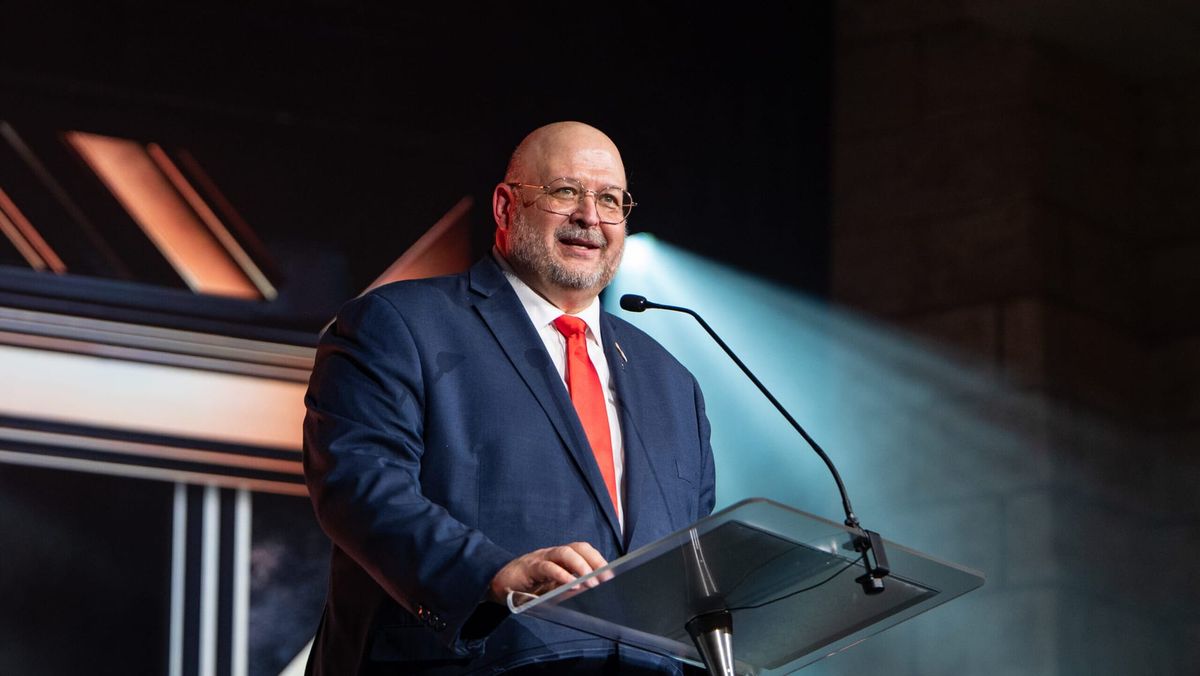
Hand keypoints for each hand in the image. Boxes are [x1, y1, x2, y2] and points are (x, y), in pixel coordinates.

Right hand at [488, 542, 607, 603]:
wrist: (499, 584)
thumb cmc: (528, 586)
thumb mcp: (552, 588)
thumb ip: (567, 587)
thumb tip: (586, 591)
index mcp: (561, 557)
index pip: (584, 551)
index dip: (599, 560)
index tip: (611, 574)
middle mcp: (553, 553)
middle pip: (579, 547)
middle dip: (595, 560)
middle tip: (605, 578)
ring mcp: (541, 557)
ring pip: (565, 553)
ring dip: (581, 566)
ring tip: (591, 582)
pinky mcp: (530, 566)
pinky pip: (547, 567)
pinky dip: (561, 575)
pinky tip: (571, 585)